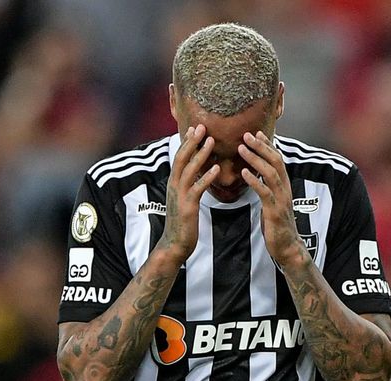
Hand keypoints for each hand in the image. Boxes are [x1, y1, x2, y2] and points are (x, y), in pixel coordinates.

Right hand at [160, 124, 218, 260]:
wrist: (174, 244)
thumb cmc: (182, 222)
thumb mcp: (183, 200)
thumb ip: (188, 185)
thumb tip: (195, 174)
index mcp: (174, 183)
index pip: (179, 157)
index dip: (187, 142)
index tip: (195, 128)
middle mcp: (174, 186)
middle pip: (182, 158)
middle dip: (191, 141)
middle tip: (202, 126)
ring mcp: (180, 195)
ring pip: (189, 170)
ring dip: (200, 154)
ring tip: (211, 141)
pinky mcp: (188, 206)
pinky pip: (197, 188)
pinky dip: (206, 177)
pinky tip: (216, 168)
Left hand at [239, 131, 307, 266]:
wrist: (287, 247)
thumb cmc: (276, 225)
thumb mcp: (272, 203)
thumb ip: (267, 188)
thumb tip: (257, 177)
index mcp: (284, 185)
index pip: (277, 159)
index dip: (267, 145)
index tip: (255, 133)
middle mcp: (285, 189)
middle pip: (275, 161)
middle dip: (261, 146)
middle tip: (246, 134)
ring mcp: (281, 199)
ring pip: (270, 173)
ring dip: (255, 159)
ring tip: (241, 148)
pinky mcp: (274, 211)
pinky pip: (265, 192)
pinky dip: (254, 180)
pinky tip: (243, 173)